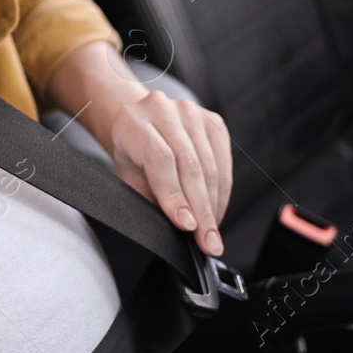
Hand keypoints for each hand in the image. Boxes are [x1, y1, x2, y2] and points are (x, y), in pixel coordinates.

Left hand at [109, 92, 232, 256]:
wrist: (141, 124)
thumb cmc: (132, 155)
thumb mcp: (128, 176)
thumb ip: (148, 195)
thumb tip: (180, 224)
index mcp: (133, 121)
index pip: (160, 159)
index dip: (175, 195)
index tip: (187, 225)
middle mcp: (163, 109)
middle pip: (190, 164)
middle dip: (201, 209)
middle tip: (207, 242)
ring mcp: (191, 112)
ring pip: (210, 166)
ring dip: (214, 205)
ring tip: (212, 232)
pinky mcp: (213, 120)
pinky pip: (224, 162)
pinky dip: (223, 193)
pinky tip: (216, 211)